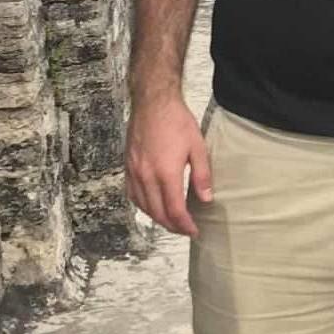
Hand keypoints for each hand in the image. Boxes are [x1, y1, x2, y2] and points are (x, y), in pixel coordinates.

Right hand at [124, 91, 211, 236]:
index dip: (184, 225)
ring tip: (171, 221)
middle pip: (158, 213)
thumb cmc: (176, 121)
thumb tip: (206, 199)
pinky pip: (133, 195)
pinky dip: (143, 206)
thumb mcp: (197, 146)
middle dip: (172, 226)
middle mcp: (146, 177)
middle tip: (184, 229)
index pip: (174, 210)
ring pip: (143, 207)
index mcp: (166, 173)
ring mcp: (134, 172)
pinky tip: (152, 205)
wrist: (153, 102)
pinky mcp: (127, 167)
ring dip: (157, 218)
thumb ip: (202, 175)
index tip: (194, 231)